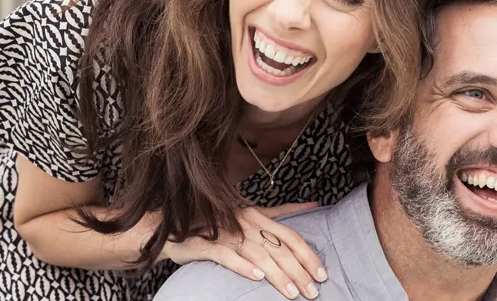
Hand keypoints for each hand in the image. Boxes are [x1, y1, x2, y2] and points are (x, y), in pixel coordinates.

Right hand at [163, 202, 326, 299]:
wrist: (174, 227)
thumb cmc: (219, 224)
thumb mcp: (254, 214)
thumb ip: (283, 213)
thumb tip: (314, 204)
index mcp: (259, 217)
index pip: (291, 237)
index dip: (308, 256)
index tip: (322, 274)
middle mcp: (246, 223)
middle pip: (279, 249)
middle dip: (299, 272)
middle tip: (312, 292)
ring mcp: (226, 233)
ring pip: (258, 254)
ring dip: (277, 275)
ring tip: (292, 293)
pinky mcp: (206, 245)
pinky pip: (227, 256)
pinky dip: (243, 266)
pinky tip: (257, 277)